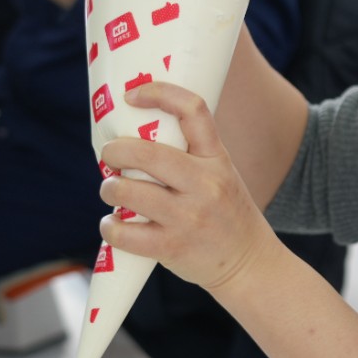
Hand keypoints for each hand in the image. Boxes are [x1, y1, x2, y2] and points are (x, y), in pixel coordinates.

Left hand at [98, 82, 279, 297]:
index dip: (159, 93)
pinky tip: (113, 225)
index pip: (193, 110)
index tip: (132, 95)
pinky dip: (109, 227)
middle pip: (146, 153)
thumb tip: (136, 136)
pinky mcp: (172, 248)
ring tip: (112, 191)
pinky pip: (124, 234)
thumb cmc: (226, 214)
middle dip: (115, 151)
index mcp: (217, 159)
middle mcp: (205, 185)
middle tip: (110, 156)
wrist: (249, 264)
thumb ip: (189, 155)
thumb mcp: (222, 174)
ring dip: (109, 188)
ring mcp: (188, 217)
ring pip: (127, 191)